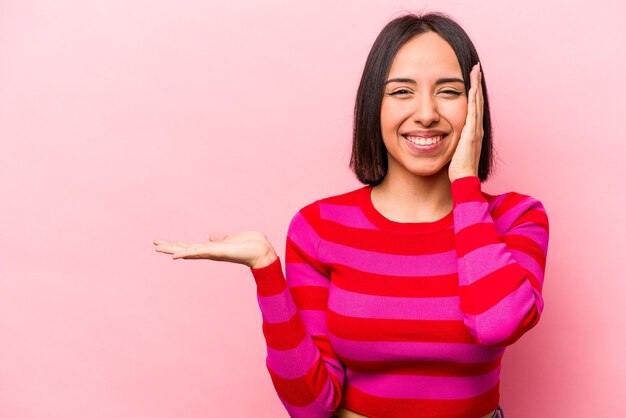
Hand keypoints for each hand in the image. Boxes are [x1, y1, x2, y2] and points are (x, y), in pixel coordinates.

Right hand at [152, 231, 277, 268]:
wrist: (262, 251)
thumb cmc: (249, 246)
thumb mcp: (230, 240)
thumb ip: (219, 239)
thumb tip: (210, 236)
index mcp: (211, 249)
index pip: (190, 247)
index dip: (177, 246)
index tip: (163, 243)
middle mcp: (210, 252)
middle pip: (185, 249)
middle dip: (169, 247)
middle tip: (154, 244)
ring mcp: (212, 253)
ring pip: (188, 251)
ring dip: (172, 249)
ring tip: (158, 247)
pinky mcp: (218, 251)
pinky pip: (199, 252)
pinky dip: (186, 253)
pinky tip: (175, 255)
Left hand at [448, 62, 483, 182]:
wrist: (464, 179)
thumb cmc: (458, 168)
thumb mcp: (454, 149)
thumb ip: (452, 139)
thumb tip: (441, 134)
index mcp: (473, 130)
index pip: (474, 106)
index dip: (474, 91)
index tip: (472, 78)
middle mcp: (477, 127)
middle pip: (478, 100)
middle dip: (477, 83)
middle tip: (476, 67)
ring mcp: (476, 129)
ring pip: (477, 103)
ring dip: (477, 85)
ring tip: (476, 71)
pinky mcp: (472, 133)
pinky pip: (473, 112)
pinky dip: (474, 99)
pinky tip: (473, 87)